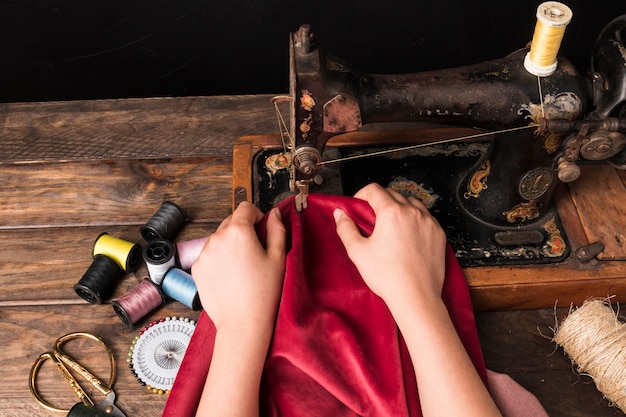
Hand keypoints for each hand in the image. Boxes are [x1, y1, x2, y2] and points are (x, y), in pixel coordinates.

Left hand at [191, 203, 285, 333]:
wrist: (242, 322)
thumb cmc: (263, 292)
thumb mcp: (278, 258)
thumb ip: (276, 229)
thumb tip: (274, 213)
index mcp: (238, 232)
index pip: (245, 208)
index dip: (257, 215)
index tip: (262, 228)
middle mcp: (217, 238)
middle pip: (231, 221)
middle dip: (244, 229)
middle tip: (256, 251)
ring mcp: (204, 253)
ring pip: (220, 238)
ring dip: (230, 243)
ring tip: (243, 267)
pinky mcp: (197, 268)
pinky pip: (210, 253)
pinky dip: (219, 258)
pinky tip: (231, 275)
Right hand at [333, 182, 446, 309]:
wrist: (416, 296)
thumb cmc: (387, 276)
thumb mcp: (358, 251)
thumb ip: (345, 228)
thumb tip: (340, 214)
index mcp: (391, 212)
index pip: (374, 190)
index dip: (361, 195)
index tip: (357, 206)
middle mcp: (413, 212)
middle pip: (392, 194)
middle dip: (379, 201)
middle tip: (371, 218)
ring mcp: (429, 222)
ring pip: (411, 203)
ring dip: (399, 207)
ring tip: (390, 224)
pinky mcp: (439, 233)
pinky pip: (425, 216)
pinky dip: (415, 218)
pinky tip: (407, 234)